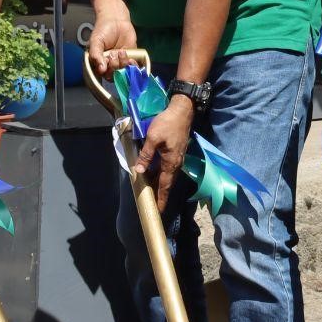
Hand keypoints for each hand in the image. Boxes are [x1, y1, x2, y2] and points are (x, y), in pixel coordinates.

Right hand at [86, 14, 138, 77]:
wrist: (115, 20)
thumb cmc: (103, 29)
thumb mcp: (95, 41)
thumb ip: (95, 55)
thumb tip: (101, 69)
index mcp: (99, 62)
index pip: (102, 74)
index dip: (105, 71)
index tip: (106, 61)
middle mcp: (109, 64)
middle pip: (113, 75)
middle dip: (114, 66)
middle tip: (112, 53)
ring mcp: (120, 62)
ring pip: (123, 72)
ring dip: (123, 64)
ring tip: (121, 51)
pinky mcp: (131, 58)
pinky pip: (133, 68)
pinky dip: (133, 66)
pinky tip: (131, 59)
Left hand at [135, 94, 193, 210]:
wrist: (182, 110)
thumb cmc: (167, 123)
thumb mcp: (153, 138)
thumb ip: (145, 155)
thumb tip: (138, 170)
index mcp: (171, 162)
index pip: (164, 185)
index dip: (161, 198)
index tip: (158, 211)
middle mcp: (176, 163)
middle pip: (167, 183)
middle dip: (160, 195)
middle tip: (153, 205)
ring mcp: (177, 158)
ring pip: (167, 176)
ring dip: (160, 185)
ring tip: (151, 193)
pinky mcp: (176, 152)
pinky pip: (168, 168)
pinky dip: (161, 174)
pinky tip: (153, 174)